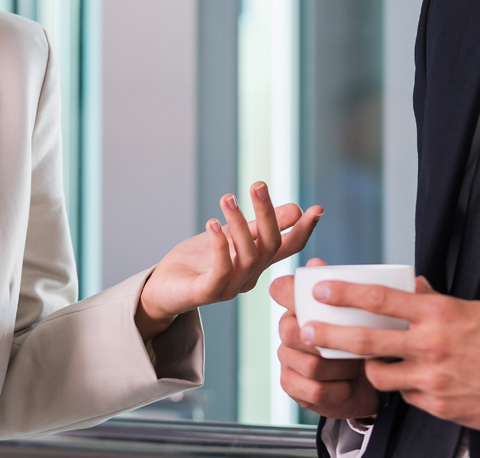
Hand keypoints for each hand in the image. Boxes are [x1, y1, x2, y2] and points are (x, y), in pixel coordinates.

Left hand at [135, 182, 322, 339]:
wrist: (162, 288)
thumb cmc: (197, 262)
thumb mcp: (232, 236)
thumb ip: (260, 226)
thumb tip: (296, 209)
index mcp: (258, 263)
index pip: (287, 247)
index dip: (303, 230)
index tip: (317, 209)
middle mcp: (249, 277)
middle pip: (269, 246)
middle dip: (267, 215)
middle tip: (258, 185)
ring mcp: (230, 288)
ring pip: (248, 256)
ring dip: (239, 225)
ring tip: (227, 199)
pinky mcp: (208, 293)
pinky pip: (222, 270)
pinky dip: (220, 245)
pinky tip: (213, 223)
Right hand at [270, 259, 381, 418]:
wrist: (366, 383)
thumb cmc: (360, 341)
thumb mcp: (358, 314)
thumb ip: (344, 288)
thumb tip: (316, 263)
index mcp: (299, 306)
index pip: (281, 290)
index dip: (290, 292)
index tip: (319, 294)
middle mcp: (287, 330)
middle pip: (291, 331)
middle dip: (329, 341)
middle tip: (357, 343)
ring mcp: (287, 359)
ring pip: (310, 363)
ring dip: (340, 367)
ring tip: (357, 366)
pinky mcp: (291, 386)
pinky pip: (314, 389)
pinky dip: (339, 389)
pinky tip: (349, 385)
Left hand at [298, 276, 479, 431]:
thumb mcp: (474, 309)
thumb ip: (436, 302)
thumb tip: (410, 290)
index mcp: (440, 313)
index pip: (381, 298)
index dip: (345, 293)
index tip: (320, 288)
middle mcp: (432, 345)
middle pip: (366, 339)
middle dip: (331, 335)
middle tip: (306, 331)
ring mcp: (435, 379)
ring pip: (381, 374)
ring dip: (373, 368)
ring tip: (375, 361)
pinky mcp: (442, 407)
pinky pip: (409, 396)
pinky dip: (408, 388)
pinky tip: (421, 382)